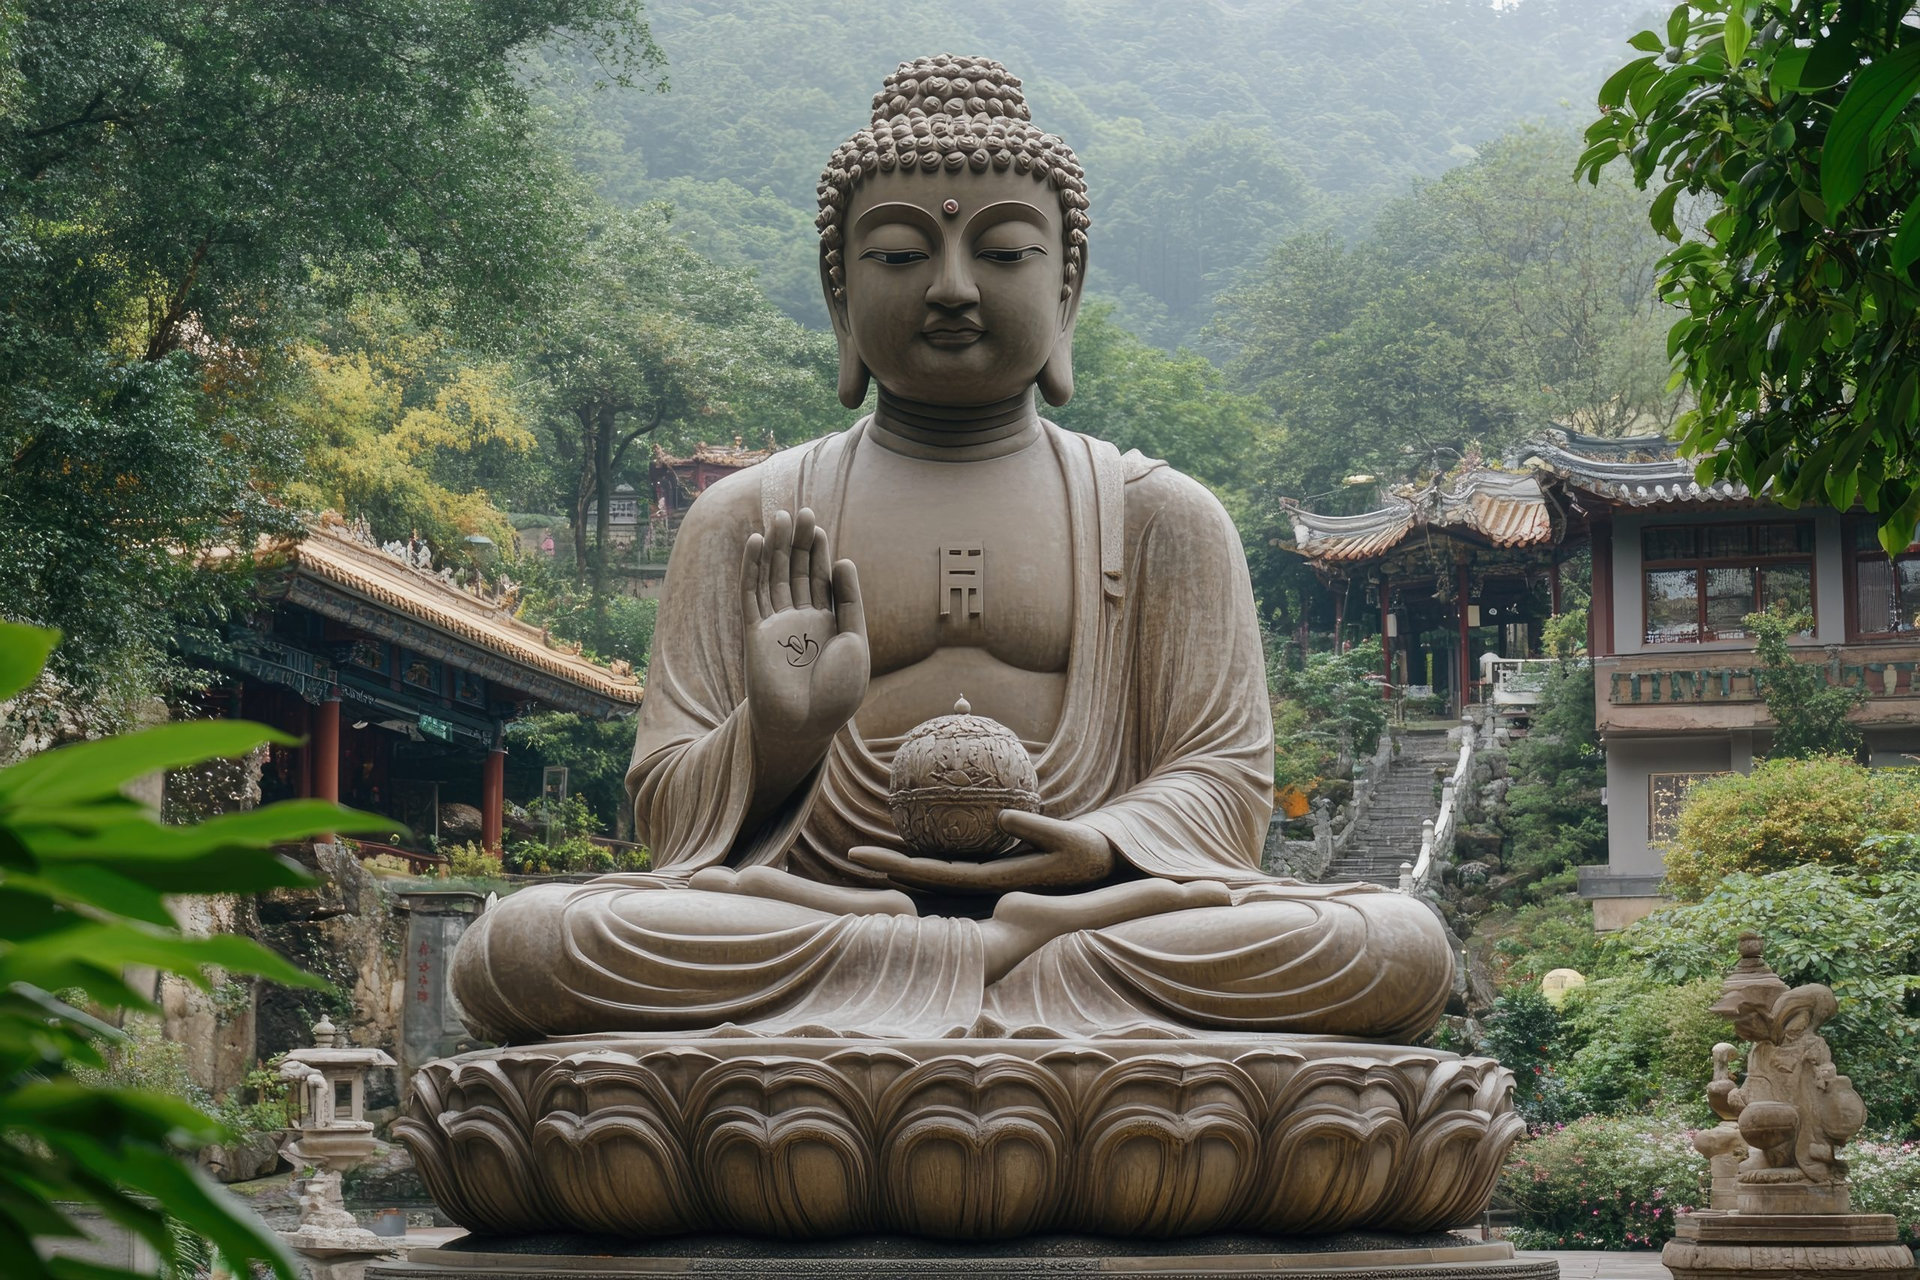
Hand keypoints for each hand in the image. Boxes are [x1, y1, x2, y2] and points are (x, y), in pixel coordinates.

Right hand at [742, 507, 868, 754]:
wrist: (808, 726)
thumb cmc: (838, 691)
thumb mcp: (857, 641)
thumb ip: (850, 601)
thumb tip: (842, 560)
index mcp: (827, 622)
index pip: (820, 578)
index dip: (818, 551)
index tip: (818, 526)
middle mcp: (800, 619)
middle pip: (795, 572)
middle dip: (798, 543)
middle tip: (801, 511)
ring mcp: (776, 625)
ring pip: (772, 577)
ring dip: (774, 548)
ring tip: (779, 516)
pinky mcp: (755, 633)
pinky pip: (750, 595)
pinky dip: (751, 568)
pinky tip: (754, 542)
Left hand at [849, 810, 1114, 893]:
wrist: (1098, 868)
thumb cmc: (1087, 852)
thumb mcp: (1069, 838)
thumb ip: (1036, 827)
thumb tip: (1003, 813)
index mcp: (994, 882)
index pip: (936, 875)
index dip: (901, 867)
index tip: (868, 858)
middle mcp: (981, 886)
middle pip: (925, 877)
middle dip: (888, 867)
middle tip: (851, 854)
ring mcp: (983, 880)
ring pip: (934, 873)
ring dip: (903, 864)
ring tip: (869, 851)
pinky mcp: (989, 870)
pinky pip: (951, 859)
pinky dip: (928, 851)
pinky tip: (912, 833)